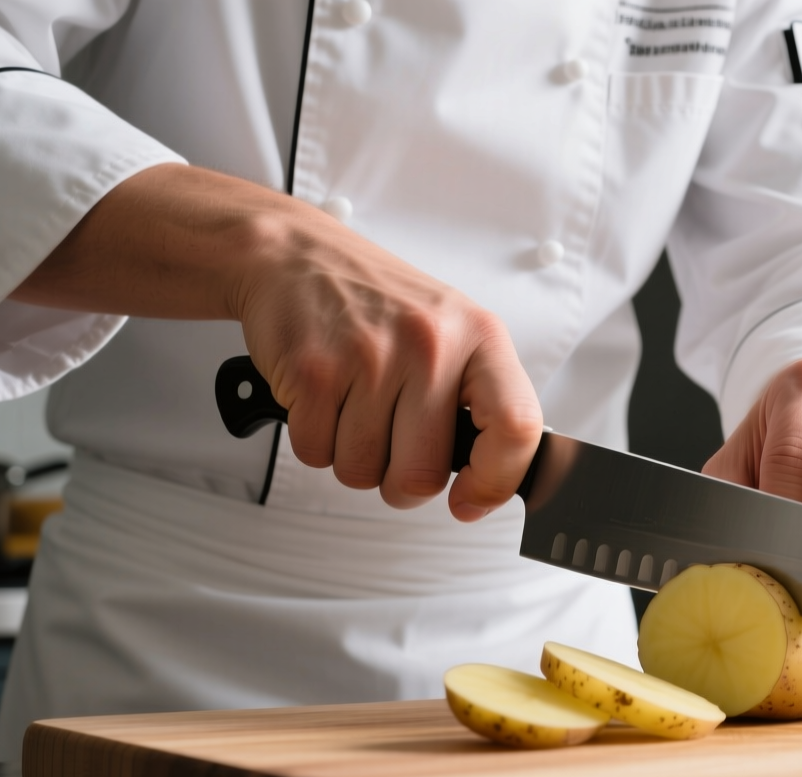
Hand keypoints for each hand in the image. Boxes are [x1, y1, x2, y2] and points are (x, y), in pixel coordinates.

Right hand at [12, 164, 541, 519]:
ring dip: (345, 453)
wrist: (287, 249)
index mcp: (477, 340)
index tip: (472, 502)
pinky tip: (312, 389)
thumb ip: (478, 405)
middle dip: (393, 476)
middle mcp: (432, 346)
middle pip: (417, 478)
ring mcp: (369, 356)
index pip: (514, 431)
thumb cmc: (375, 303)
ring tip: (345, 398)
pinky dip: (307, 437)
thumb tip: (504, 483)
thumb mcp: (448, 339)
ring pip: (360, 475)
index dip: (497, 484)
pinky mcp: (310, 366)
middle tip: (380, 436)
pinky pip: (315, 454)